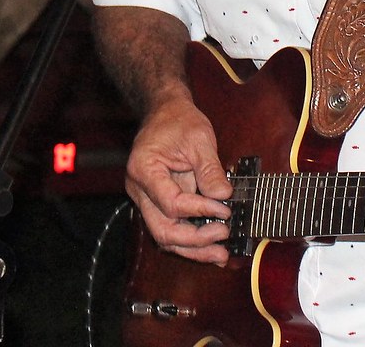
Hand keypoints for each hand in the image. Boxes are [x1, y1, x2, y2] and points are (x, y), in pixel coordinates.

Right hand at [125, 95, 233, 264]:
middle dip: (195, 239)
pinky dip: (192, 239)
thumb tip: (223, 195)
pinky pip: (173, 226)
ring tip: (220, 254)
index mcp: (144, 169)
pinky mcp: (158, 203)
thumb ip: (209, 169)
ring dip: (194, 248)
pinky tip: (212, 248)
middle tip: (223, 237)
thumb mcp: (199, 138)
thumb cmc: (178, 120)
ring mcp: (146, 199)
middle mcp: (139, 190)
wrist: (165, 112)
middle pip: (163, 229)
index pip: (171, 203)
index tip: (225, 209)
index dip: (199, 209)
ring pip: (165, 235)